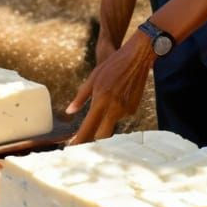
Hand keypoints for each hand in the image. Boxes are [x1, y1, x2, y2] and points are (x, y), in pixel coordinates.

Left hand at [66, 28, 155, 144]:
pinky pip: (120, 115)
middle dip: (92, 139)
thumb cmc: (111, 66)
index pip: (88, 127)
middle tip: (83, 140)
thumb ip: (80, 97)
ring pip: (111, 123)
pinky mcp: (133, 109)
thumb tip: (69, 112)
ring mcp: (126, 110)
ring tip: (107, 98)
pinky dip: (115, 111)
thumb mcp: (92, 79)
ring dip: (105, 119)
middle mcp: (114, 109)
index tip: (72, 147)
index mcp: (101, 101)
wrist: (137, 58)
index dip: (79, 140)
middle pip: (101, 135)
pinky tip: (116, 96)